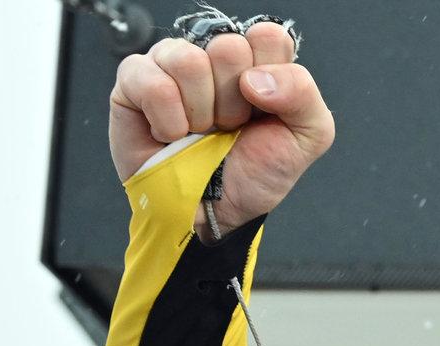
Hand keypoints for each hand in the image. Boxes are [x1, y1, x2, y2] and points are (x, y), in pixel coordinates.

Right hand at [106, 20, 333, 233]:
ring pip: (189, 61)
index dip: (270, 79)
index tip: (263, 111)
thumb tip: (255, 77)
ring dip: (201, 112)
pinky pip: (152, 82)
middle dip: (235, 103)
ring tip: (202, 131)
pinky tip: (172, 134)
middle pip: (228, 47)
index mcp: (255, 63)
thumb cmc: (254, 175)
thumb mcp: (306, 139)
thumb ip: (303, 94)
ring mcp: (171, 65)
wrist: (215, 214)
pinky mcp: (133, 80)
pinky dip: (168, 120)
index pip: (267, 37)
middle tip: (230, 127)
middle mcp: (213, 58)